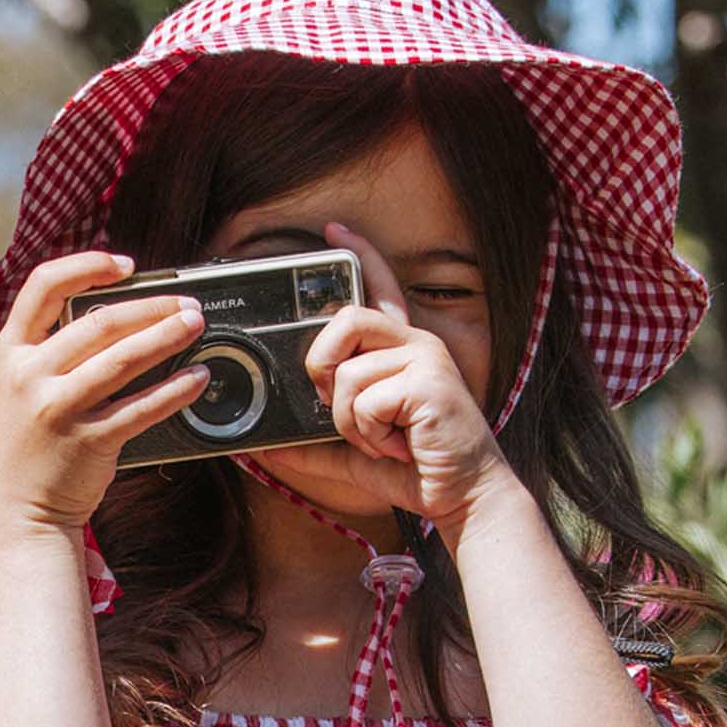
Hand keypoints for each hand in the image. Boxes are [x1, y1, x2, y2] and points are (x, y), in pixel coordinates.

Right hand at [0, 251, 206, 541]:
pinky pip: (141, 408)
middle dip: (151, 307)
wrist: (12, 517)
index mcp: (10, 354)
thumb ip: (49, 357)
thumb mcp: (15, 392)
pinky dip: (174, 390)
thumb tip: (113, 323)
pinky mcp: (89, 442)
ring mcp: (59, 409)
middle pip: (99, 322)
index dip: (86, 265)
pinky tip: (196, 379)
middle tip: (184, 305)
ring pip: (124, 359)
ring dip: (167, 336)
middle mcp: (31, 376)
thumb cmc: (21, 453)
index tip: (124, 266)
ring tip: (195, 325)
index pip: (43, 286)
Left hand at [295, 223, 514, 528]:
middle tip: (337, 403)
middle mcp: (416, 344)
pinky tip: (399, 443)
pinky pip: (365, 400)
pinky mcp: (430, 382)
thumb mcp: (353, 454)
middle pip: (346, 319)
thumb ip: (313, 447)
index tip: (334, 230)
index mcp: (400, 351)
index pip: (379, 290)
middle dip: (322, 366)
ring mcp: (426, 359)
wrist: (461, 496)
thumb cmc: (415, 467)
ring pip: (347, 374)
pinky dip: (369, 434)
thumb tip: (266, 449)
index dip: (360, 255)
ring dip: (351, 421)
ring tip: (383, 437)